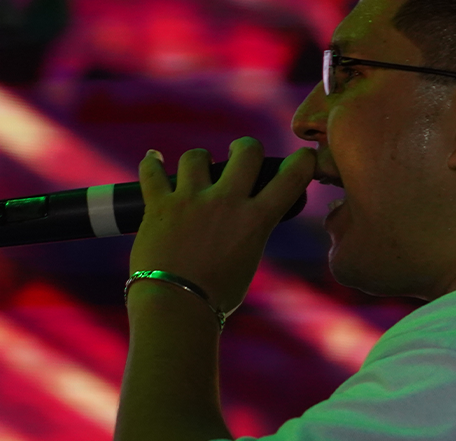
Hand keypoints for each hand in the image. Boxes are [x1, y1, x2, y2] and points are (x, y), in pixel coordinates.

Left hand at [129, 137, 315, 315]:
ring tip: (197, 167)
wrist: (176, 307)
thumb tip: (240, 222)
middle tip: (240, 154)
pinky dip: (151, 163)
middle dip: (246, 148)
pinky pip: (152, 172)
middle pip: (246, 151)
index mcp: (255, 220)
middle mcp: (226, 202)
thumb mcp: (246, 262)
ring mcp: (190, 200)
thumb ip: (247, 235)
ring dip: (199, 160)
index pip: (291, 177)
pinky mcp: (158, 205)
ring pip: (196, 156)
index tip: (304, 156)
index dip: (303, 161)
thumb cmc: (215, 296)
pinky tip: (153, 158)